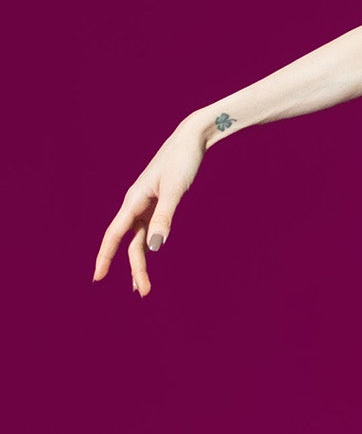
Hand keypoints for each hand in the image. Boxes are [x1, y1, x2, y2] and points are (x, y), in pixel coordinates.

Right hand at [93, 116, 210, 296]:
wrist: (190, 140)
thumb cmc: (182, 161)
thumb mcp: (175, 190)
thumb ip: (165, 217)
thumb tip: (154, 247)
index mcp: (134, 200)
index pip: (115, 235)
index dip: (105, 257)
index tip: (98, 277)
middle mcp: (135, 204)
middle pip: (130, 243)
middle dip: (134, 268)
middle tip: (143, 293)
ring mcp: (145, 205)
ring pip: (138, 239)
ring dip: (141, 262)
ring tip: (142, 286)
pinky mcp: (157, 203)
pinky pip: (148, 230)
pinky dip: (148, 246)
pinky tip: (148, 256)